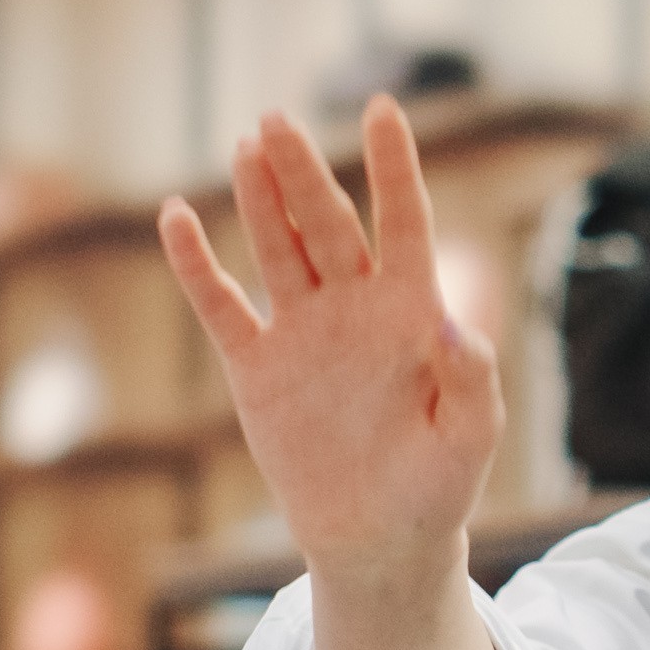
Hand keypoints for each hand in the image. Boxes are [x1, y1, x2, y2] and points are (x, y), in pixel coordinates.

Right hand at [157, 97, 501, 594]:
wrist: (379, 539)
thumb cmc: (438, 486)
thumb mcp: (470, 439)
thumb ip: (473, 383)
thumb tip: (459, 330)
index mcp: (412, 311)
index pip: (404, 222)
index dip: (393, 167)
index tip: (384, 109)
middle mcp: (354, 307)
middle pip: (328, 224)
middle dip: (305, 174)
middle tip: (278, 121)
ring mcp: (302, 331)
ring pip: (278, 248)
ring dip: (261, 199)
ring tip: (247, 145)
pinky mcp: (255, 367)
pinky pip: (220, 306)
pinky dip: (196, 266)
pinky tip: (177, 218)